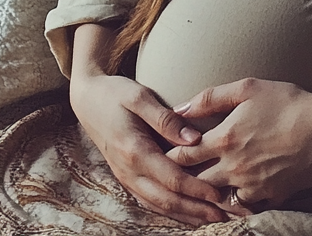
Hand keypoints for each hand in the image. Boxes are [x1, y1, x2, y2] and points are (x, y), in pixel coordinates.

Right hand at [70, 60, 229, 225]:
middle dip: (195, 210)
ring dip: (185, 214)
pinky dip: (169, 210)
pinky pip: (149, 200)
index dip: (197, 189)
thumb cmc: (115, 93)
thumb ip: (166, 119)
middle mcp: (129, 170)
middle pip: (166, 199)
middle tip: (224, 215)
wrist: (87, 100)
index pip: (171, 178)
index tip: (219, 194)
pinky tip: (186, 211)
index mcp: (135, 150)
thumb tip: (194, 139)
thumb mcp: (140, 97)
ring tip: (211, 218)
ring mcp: (126, 176)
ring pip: (158, 205)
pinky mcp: (126, 176)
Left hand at [165, 78, 311, 208]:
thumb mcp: (249, 88)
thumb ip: (211, 97)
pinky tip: (234, 195)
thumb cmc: (289, 103)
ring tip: (202, 188)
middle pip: (195, 183)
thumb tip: (180, 108)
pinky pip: (245, 206)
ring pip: (217, 199)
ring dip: (208, 194)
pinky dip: (236, 202)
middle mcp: (232, 168)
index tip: (162, 154)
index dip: (170, 156)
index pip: (182, 155)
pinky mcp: (270, 198)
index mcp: (223, 140)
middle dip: (183, 179)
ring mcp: (251, 186)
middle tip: (174, 175)